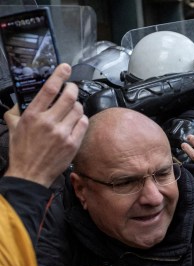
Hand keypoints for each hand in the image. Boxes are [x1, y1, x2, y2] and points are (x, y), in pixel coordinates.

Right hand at [4, 64, 87, 186]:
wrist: (31, 174)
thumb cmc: (21, 151)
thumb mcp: (13, 126)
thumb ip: (17, 111)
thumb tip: (22, 100)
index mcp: (33, 115)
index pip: (49, 89)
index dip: (59, 75)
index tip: (65, 68)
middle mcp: (49, 122)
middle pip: (69, 97)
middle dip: (73, 88)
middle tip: (71, 88)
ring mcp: (63, 133)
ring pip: (78, 109)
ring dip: (77, 105)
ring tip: (71, 107)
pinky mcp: (73, 143)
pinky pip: (84, 123)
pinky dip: (81, 118)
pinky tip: (76, 120)